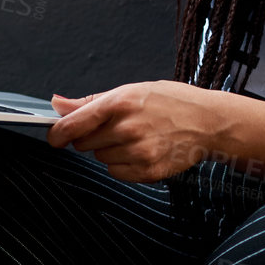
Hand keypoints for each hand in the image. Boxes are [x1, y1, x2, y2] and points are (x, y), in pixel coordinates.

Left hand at [46, 81, 220, 182]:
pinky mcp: (148, 171)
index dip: (58, 134)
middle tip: (118, 128)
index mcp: (120, 103)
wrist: (208, 122)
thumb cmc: (170, 102)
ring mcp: (139, 152)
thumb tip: (57, 104)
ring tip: (137, 137)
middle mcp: (128, 128)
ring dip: (111, 151)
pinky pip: (116, 173)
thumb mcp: (131, 91)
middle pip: (84, 144)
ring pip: (100, 159)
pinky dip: (124, 165)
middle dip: (93, 137)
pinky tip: (144, 151)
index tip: (56, 138)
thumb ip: (90, 102)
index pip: (73, 124)